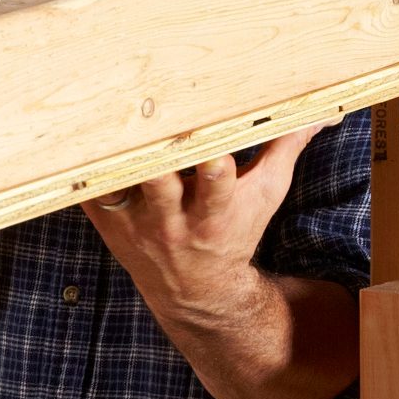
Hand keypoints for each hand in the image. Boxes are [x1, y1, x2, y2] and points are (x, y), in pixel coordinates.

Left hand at [82, 127, 321, 322]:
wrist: (195, 289)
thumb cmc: (235, 231)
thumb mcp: (265, 195)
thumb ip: (287, 148)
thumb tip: (325, 110)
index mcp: (215, 212)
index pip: (215, 183)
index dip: (212, 163)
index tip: (210, 141)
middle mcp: (171, 219)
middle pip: (159, 182)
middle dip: (156, 157)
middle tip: (148, 117)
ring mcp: (134, 221)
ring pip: (117, 184)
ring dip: (113, 156)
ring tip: (108, 119)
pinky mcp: (105, 220)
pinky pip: (86, 190)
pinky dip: (81, 167)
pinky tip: (73, 135)